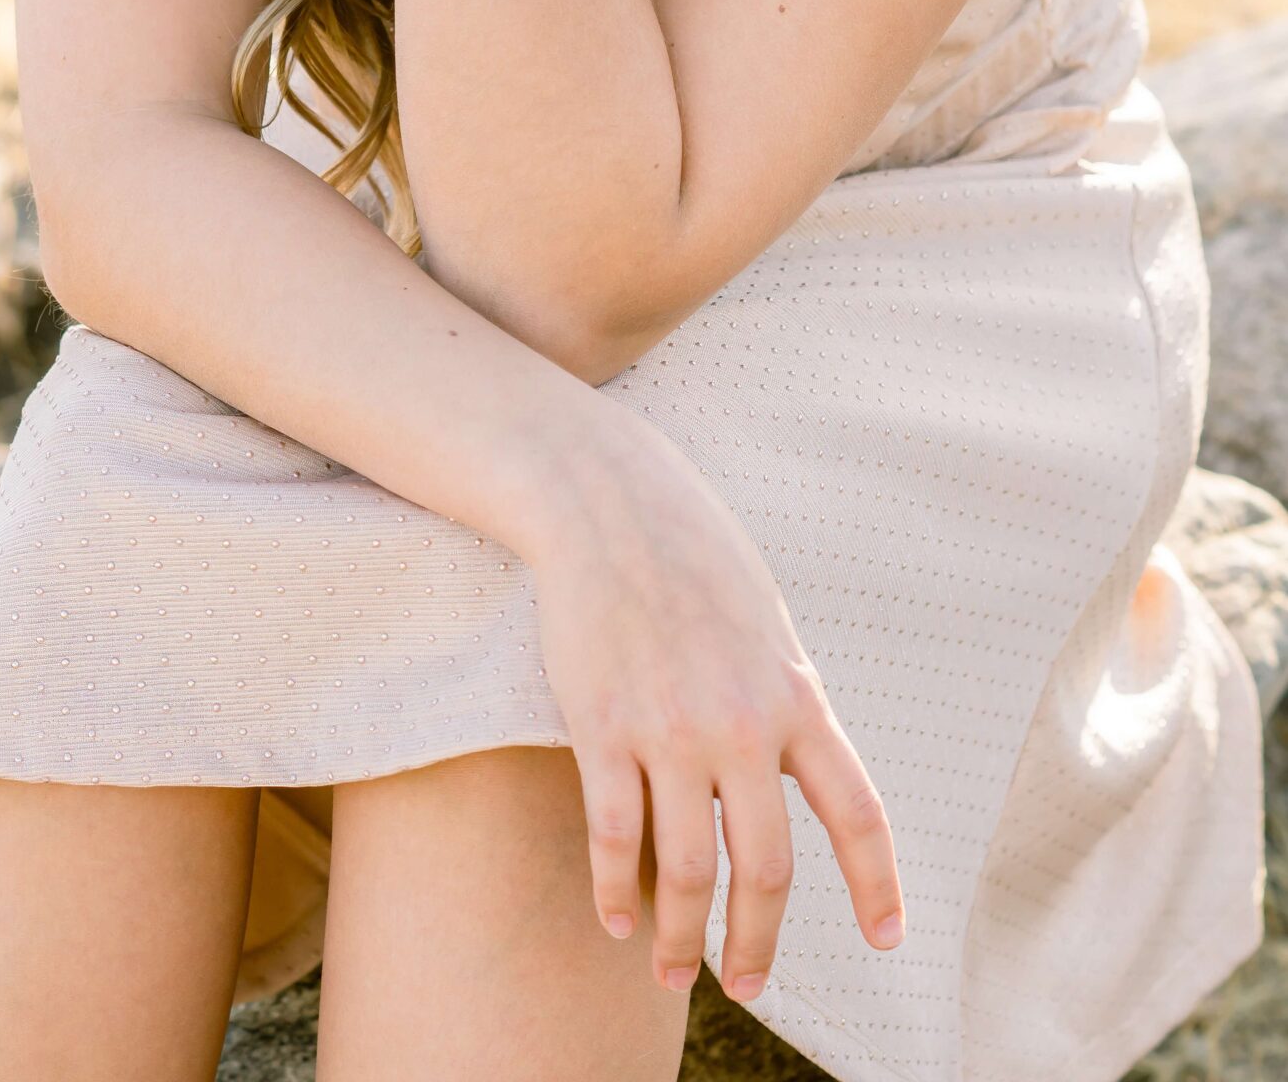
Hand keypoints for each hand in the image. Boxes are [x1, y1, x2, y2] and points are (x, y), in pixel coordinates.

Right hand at [523, 409, 903, 1000]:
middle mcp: (741, 724)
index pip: (857, 814)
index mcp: (795, 696)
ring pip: (684, 870)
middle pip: (764, 868)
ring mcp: (668, 729)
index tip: (886, 939)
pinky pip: (613, 836)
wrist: (609, 503)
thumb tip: (796, 778)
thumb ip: (784, 703)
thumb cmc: (693, 558)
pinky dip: (615, 892)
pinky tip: (618, 921)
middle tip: (747, 985)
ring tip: (673, 972)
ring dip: (680, 938)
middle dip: (757, 942)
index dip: (876, 886)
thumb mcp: (766, 625)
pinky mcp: (601, 726)